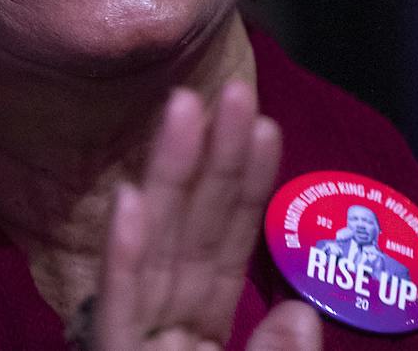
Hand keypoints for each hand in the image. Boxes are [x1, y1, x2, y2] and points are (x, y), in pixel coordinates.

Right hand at [91, 81, 320, 350]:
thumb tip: (299, 312)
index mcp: (201, 327)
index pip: (227, 248)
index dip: (247, 188)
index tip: (266, 128)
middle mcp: (167, 320)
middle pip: (191, 232)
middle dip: (212, 158)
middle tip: (235, 92)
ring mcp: (136, 337)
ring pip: (154, 249)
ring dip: (168, 175)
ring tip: (183, 108)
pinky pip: (118, 309)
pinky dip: (123, 256)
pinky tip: (128, 200)